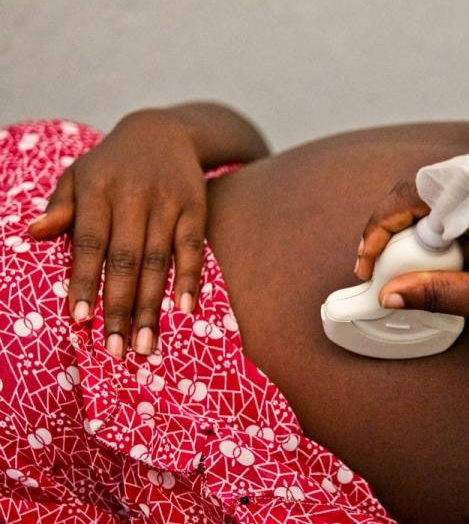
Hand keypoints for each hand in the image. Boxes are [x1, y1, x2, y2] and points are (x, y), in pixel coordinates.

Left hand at [28, 110, 206, 357]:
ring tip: (147, 343)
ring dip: (153, 305)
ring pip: (159, 261)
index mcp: (98, 190)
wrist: (164, 132)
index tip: (81, 320)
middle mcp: (133, 197)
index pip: (89, 243)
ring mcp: (167, 203)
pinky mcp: (195, 207)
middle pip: (126, 260)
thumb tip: (34, 233)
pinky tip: (185, 309)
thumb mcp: (79, 175)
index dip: (85, 281)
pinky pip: (192, 248)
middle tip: (119, 349)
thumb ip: (61, 206)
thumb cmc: (112, 164)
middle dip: (121, 307)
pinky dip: (189, 278)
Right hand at [356, 179, 468, 333]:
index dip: (377, 229)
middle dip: (390, 230)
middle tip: (377, 268)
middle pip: (418, 194)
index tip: (366, 263)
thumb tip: (389, 293)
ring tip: (401, 271)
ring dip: (414, 234)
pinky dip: (438, 237)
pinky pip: (457, 213)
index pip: (409, 195)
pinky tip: (435, 266)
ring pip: (435, 204)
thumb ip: (435, 293)